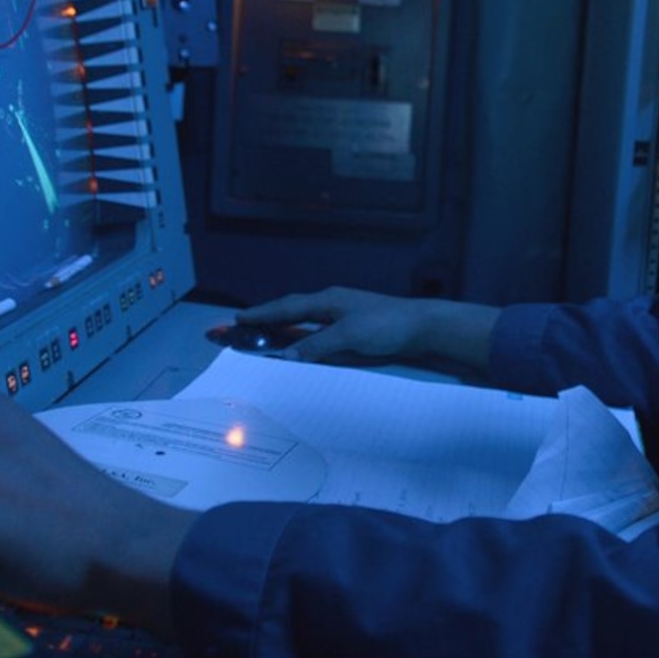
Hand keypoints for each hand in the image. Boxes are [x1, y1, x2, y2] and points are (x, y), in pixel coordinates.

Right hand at [233, 287, 499, 372]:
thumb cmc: (386, 326)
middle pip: (290, 311)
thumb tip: (284, 357)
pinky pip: (317, 331)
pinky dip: (301, 338)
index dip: (260, 315)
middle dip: (264, 320)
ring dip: (281, 329)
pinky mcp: (354, 328)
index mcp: (327, 300)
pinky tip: (298, 347)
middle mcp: (331, 304)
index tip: (235, 320)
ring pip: (303, 321)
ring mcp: (343, 315)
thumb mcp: (349, 336)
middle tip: (239, 329)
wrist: (423, 327)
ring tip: (261, 338)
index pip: (286, 307)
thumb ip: (316, 346)